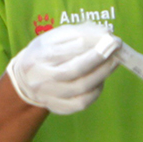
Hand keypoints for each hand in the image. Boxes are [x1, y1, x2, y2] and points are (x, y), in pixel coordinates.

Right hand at [6, 24, 121, 114]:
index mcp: (39, 56)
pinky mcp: (57, 108)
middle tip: (117, 53)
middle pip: (75, 71)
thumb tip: (105, 35)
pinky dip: (95, 92)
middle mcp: (41, 78)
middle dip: (100, 61)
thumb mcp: (55, 37)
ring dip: (102, 75)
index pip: (70, 50)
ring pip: (81, 89)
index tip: (113, 39)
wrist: (25, 79)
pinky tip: (100, 81)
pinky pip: (81, 103)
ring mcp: (49, 96)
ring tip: (112, 63)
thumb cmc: (44, 53)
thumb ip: (79, 34)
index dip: (95, 44)